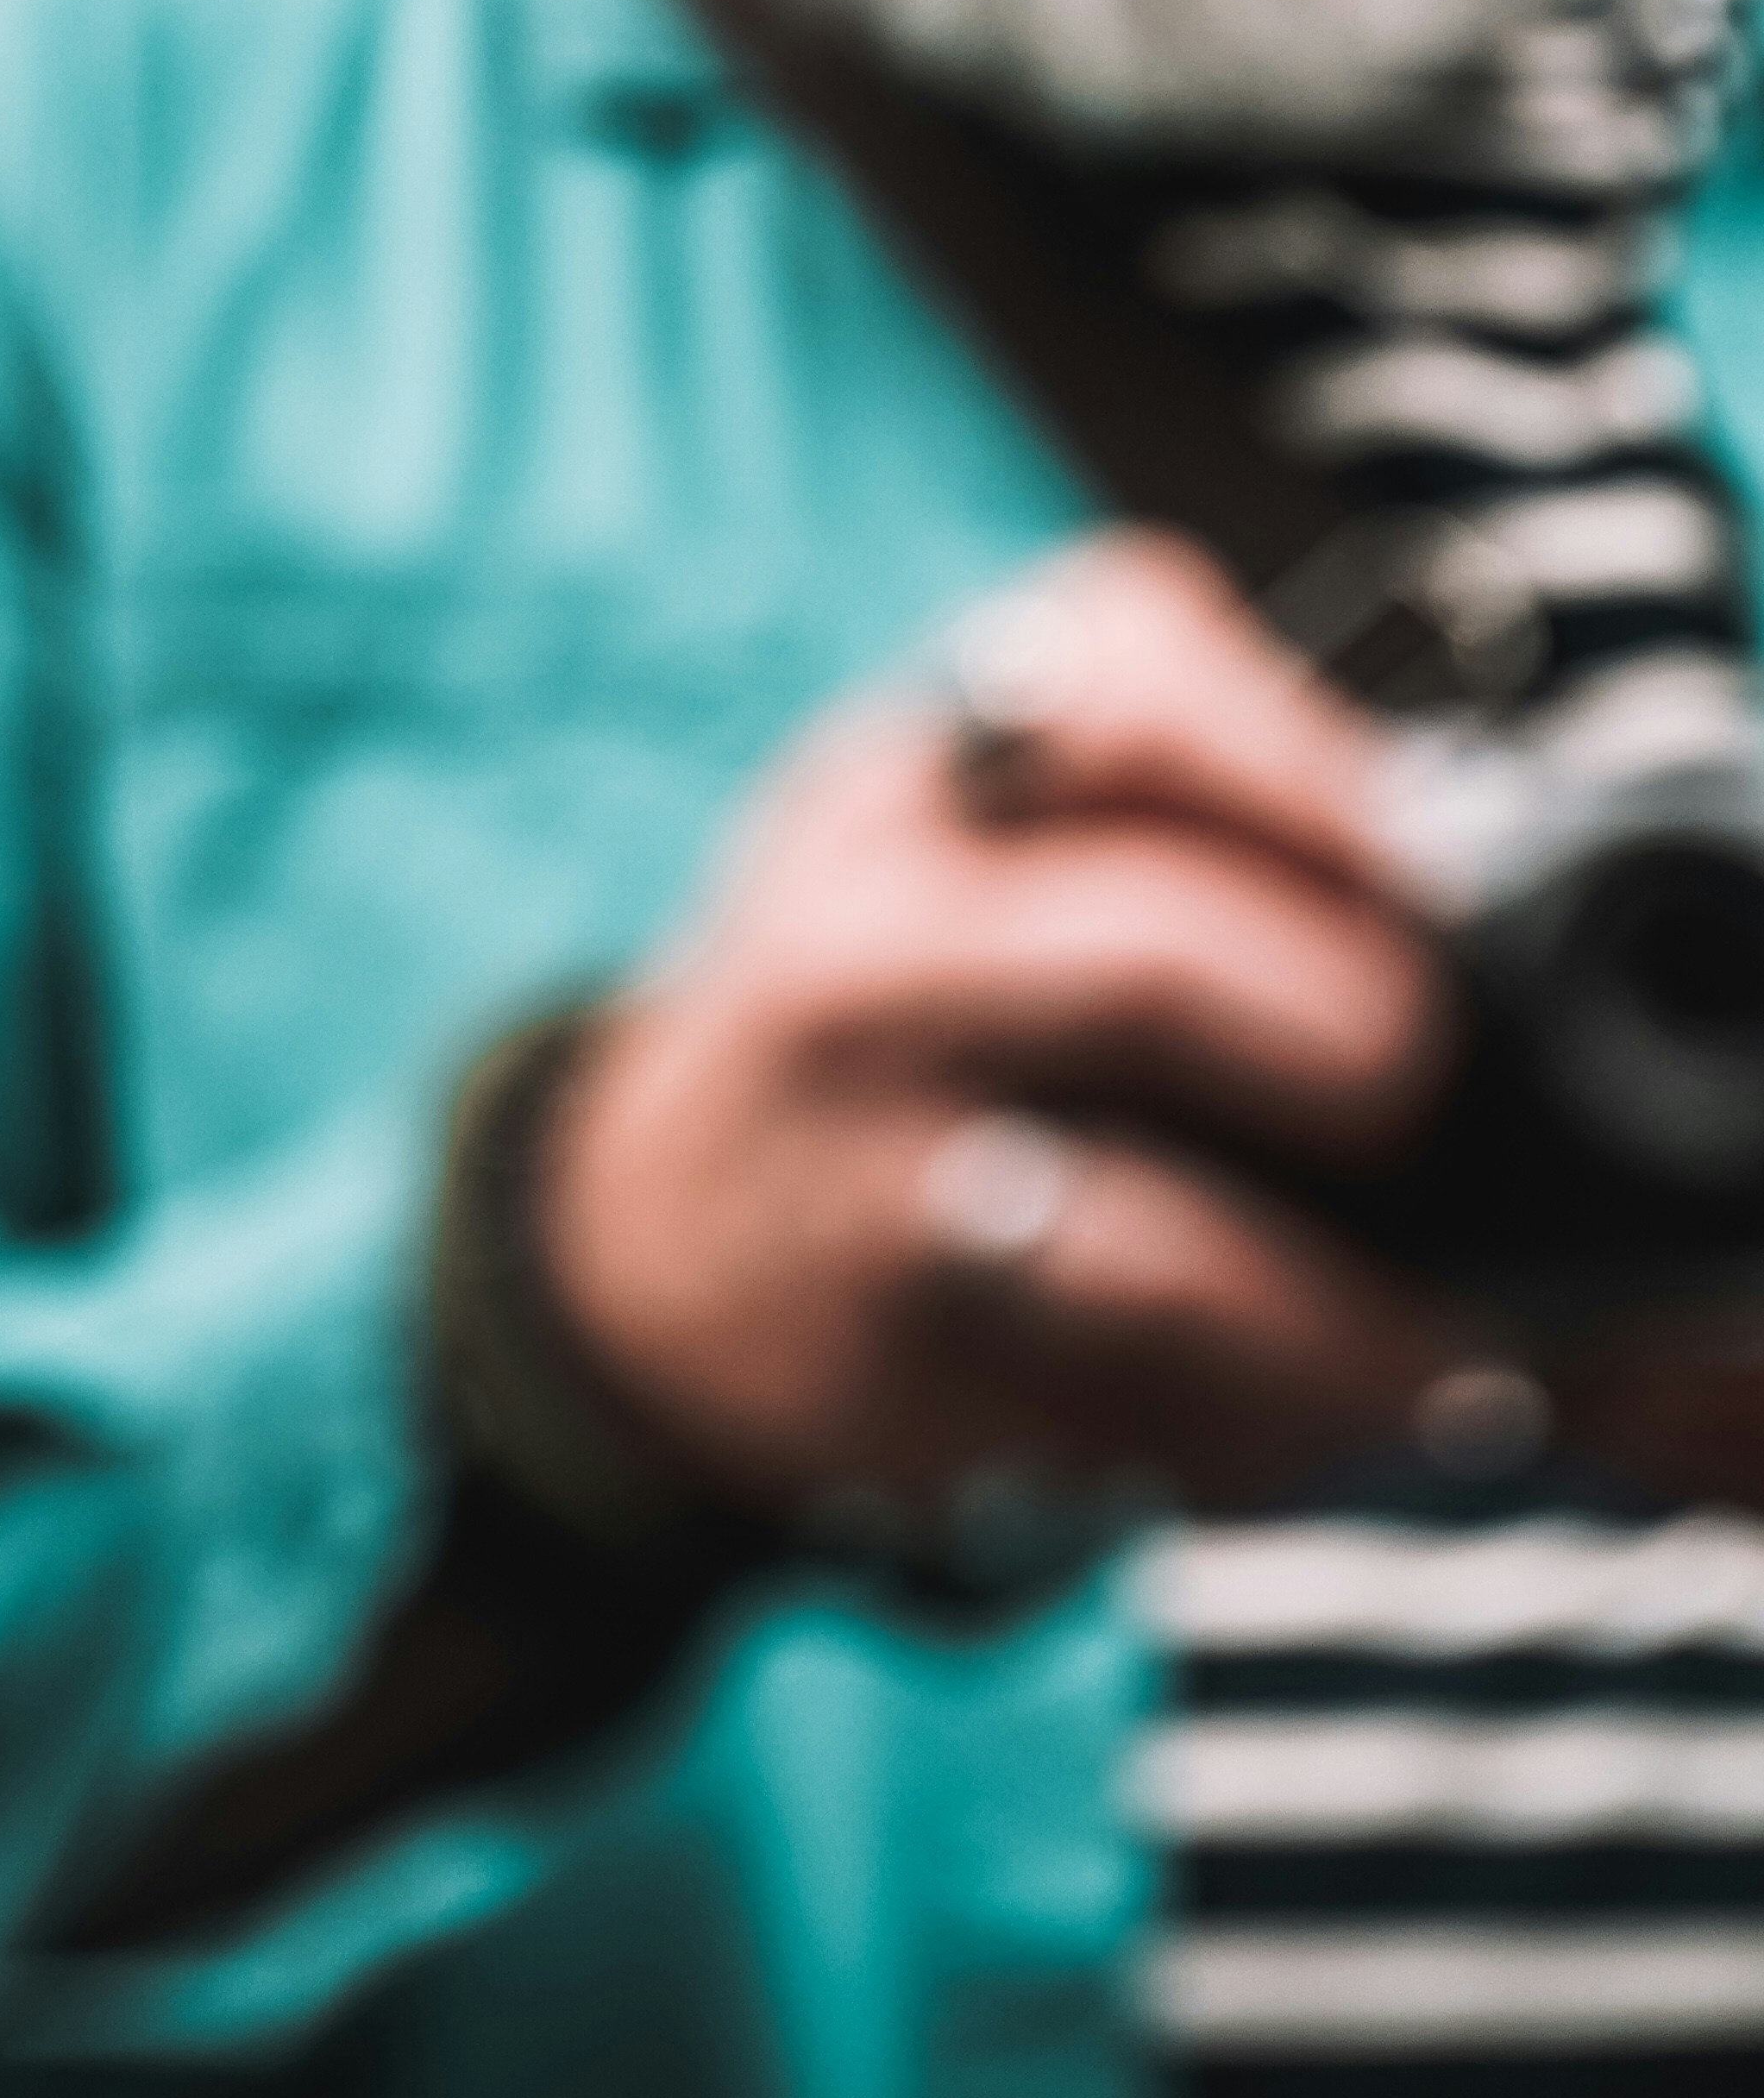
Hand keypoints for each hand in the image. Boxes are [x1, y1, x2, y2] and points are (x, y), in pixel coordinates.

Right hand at [537, 530, 1461, 1519]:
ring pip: (1153, 1250)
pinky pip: (1128, 1413)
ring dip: (1340, 1313)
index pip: (1118, 669)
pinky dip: (1263, 1427)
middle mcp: (865, 946)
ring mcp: (868, 1166)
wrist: (636, 1234)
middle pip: (1150, 960)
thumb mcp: (954, 822)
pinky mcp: (895, 1355)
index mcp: (912, 774)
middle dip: (1346, 1033)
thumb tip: (1461, 865)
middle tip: (1408, 1075)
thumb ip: (1167, 804)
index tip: (1410, 864)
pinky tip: (1309, 1402)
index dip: (1306, 769)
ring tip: (1436, 1333)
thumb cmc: (883, 996)